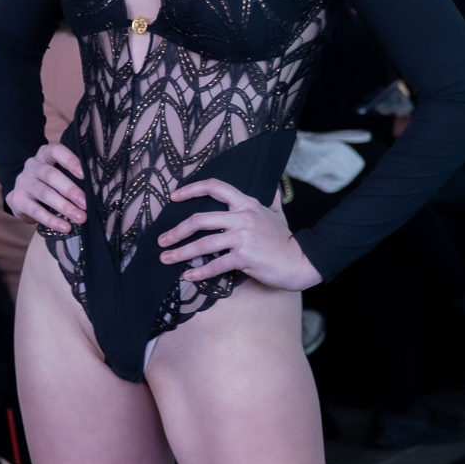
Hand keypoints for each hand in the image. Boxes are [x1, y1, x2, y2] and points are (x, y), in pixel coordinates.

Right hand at [7, 141, 85, 229]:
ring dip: (64, 207)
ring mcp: (24, 182)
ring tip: (80, 218)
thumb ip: (74, 176)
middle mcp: (32, 165)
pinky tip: (65, 227)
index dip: (70, 161)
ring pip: (44, 193)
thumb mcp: (59, 174)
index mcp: (45, 155)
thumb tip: (99, 190)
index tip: (84, 174)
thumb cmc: (49, 184)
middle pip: (51, 175)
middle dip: (71, 190)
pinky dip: (52, 220)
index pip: (56, 151)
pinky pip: (35, 211)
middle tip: (86, 204)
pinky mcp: (18, 199)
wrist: (22, 196)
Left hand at [157, 180, 321, 290]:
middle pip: (200, 219)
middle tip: (162, 240)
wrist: (302, 261)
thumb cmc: (286, 240)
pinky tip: (188, 277)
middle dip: (177, 230)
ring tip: (166, 259)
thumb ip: (271, 199)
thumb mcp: (278, 214)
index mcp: (247, 204)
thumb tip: (274, 186)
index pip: (216, 187)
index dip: (192, 189)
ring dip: (181, 253)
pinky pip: (215, 265)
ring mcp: (242, 237)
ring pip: (203, 243)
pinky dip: (199, 273)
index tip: (174, 196)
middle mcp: (242, 217)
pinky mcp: (244, 257)